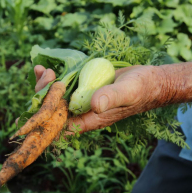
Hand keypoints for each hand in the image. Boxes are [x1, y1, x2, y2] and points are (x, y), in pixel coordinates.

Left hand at [20, 64, 164, 133]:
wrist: (149, 81)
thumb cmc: (141, 88)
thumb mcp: (128, 91)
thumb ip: (112, 97)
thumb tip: (95, 105)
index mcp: (91, 119)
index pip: (62, 125)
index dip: (48, 114)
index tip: (46, 94)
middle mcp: (83, 112)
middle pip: (54, 111)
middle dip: (44, 94)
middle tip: (47, 74)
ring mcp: (82, 100)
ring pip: (55, 98)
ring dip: (45, 85)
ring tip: (42, 69)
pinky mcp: (83, 88)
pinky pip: (63, 86)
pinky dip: (52, 79)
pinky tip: (44, 68)